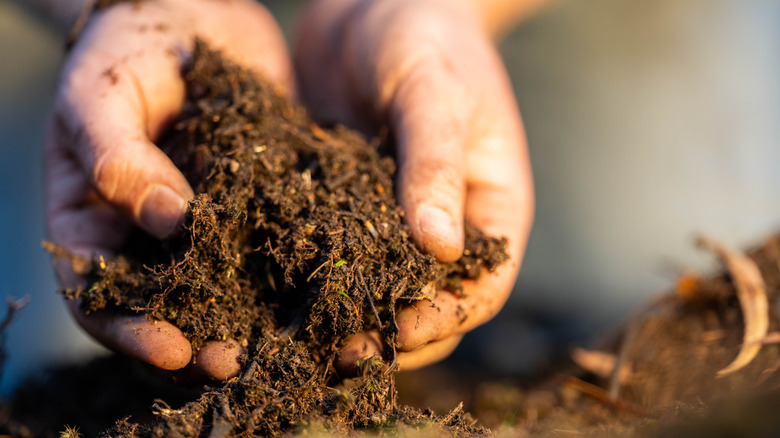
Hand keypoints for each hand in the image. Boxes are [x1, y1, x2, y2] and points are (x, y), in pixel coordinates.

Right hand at [46, 0, 291, 379]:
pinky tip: (322, 286)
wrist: (190, 12)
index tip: (174, 348)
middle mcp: (147, 235)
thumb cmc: (127, 49)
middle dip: (198, 338)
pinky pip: (269, 244)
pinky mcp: (256, 204)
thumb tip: (165, 220)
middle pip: (165, 306)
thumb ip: (118, 156)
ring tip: (286, 340)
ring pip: (222, 286)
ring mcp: (205, 224)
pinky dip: (290, 271)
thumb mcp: (102, 94)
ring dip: (249, 318)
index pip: (98, 296)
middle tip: (236, 361)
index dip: (130, 330)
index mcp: (92, 221)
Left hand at [294, 0, 533, 371]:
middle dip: (388, 332)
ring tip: (300, 334)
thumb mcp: (434, 92)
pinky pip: (334, 252)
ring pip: (378, 289)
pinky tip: (271, 289)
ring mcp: (393, 219)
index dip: (441, 319)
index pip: (481, 288)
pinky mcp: (346, 205)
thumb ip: (434, 164)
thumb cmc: (425, 34)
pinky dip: (310, 276)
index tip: (391, 331)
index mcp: (490, 208)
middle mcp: (444, 225)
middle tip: (335, 349)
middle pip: (429, 304)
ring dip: (345, 316)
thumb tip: (439, 250)